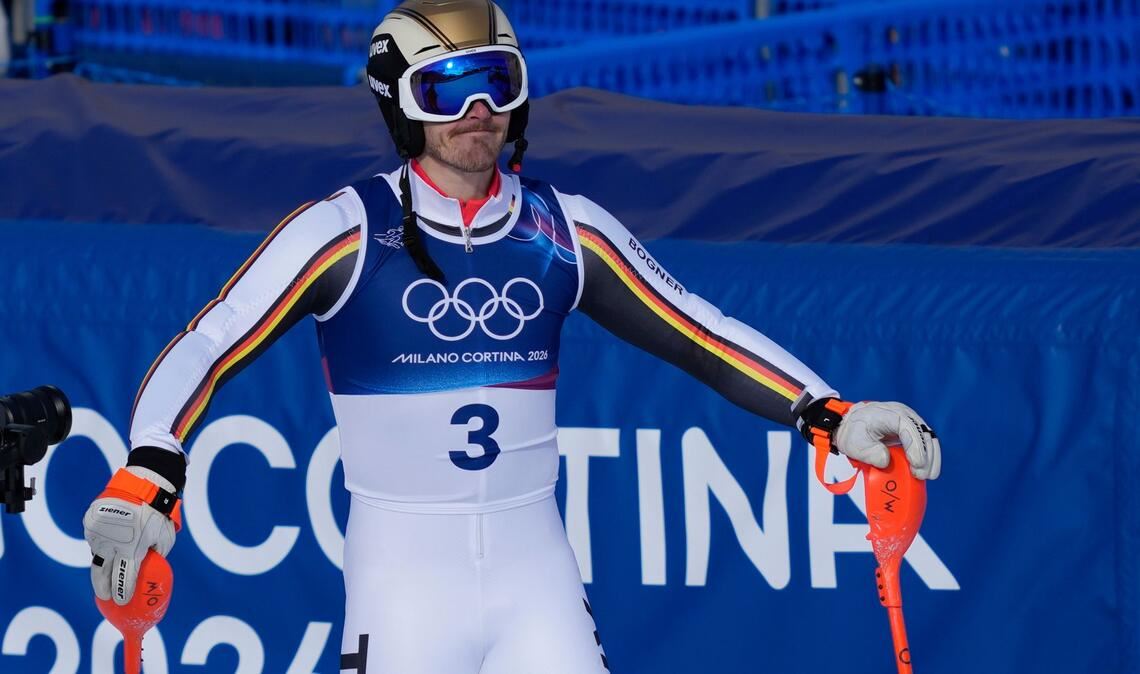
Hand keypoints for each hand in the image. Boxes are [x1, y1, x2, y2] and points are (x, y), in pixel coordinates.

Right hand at [83, 466, 178, 604]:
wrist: (144, 484)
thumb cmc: (159, 513)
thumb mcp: (165, 537)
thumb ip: (156, 554)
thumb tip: (150, 566)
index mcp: (132, 549)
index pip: (123, 579)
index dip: (121, 593)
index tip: (120, 602)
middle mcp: (111, 544)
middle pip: (101, 574)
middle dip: (102, 588)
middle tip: (104, 596)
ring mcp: (98, 533)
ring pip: (97, 555)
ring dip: (102, 564)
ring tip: (106, 571)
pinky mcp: (91, 523)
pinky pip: (95, 539)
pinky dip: (101, 543)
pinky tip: (109, 544)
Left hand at [800, 398, 941, 479]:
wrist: (850, 425)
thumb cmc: (853, 433)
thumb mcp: (855, 444)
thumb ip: (870, 453)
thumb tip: (886, 461)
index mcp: (890, 414)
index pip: (908, 428)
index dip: (915, 447)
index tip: (916, 464)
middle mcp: (904, 415)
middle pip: (923, 433)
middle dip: (926, 456)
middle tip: (922, 475)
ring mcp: (909, 422)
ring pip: (928, 438)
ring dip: (931, 458)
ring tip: (928, 476)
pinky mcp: (911, 432)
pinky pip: (924, 443)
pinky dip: (928, 457)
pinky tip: (928, 471)